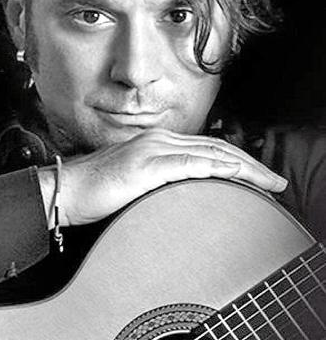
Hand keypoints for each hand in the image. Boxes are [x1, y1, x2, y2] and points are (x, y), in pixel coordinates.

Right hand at [39, 128, 287, 226]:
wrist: (62, 191)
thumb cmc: (90, 193)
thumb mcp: (130, 186)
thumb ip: (155, 183)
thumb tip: (177, 199)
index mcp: (153, 144)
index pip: (205, 148)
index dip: (235, 161)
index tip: (257, 177)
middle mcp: (156, 141)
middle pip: (216, 147)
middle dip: (250, 164)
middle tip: (275, 181)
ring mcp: (151, 150)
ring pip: (211, 153)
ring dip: (245, 168)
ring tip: (268, 182)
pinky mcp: (145, 165)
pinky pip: (191, 164)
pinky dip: (219, 169)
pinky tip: (237, 175)